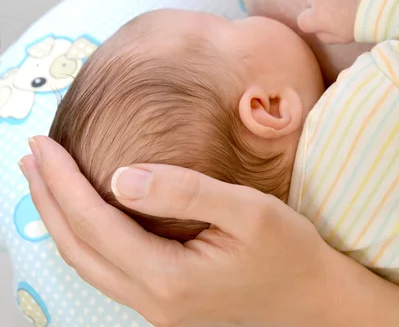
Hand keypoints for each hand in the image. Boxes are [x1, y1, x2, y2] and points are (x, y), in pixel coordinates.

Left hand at [21, 136, 336, 326]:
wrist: (314, 299)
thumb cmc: (290, 252)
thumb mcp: (248, 212)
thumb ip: (185, 193)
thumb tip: (121, 177)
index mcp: (169, 278)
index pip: (96, 223)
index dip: (63, 182)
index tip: (44, 144)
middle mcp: (154, 301)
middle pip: (79, 248)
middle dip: (49, 200)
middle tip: (31, 157)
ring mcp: (158, 309)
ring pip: (89, 263)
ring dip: (61, 221)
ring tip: (46, 184)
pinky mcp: (167, 304)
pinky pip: (110, 270)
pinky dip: (87, 238)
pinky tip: (88, 217)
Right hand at [297, 0, 379, 43]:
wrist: (387, 3)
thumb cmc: (364, 25)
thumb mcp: (341, 38)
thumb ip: (323, 35)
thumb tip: (316, 28)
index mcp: (316, 16)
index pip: (303, 19)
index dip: (314, 20)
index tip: (326, 20)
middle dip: (324, 3)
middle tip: (342, 6)